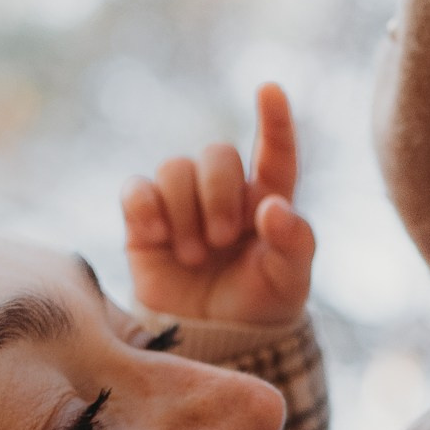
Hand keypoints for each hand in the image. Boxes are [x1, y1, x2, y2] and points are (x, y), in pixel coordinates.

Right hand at [122, 82, 315, 326]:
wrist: (212, 340)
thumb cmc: (258, 303)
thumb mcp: (290, 281)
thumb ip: (294, 242)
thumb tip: (273, 206)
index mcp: (267, 198)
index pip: (275, 151)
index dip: (274, 120)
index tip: (270, 89)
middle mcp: (224, 191)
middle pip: (216, 153)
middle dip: (219, 194)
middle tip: (222, 240)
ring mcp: (181, 203)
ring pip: (175, 167)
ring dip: (185, 211)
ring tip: (193, 255)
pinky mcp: (144, 221)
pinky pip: (135, 189)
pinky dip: (145, 207)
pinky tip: (157, 235)